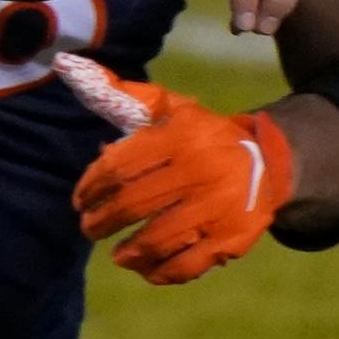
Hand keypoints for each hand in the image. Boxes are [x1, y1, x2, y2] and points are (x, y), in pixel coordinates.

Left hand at [61, 63, 295, 285]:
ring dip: (128, 252)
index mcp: (179, 137)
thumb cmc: (202, 135)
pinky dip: (161, 272)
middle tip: (89, 228)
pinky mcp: (232, 238)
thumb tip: (69, 66)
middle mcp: (200, 171)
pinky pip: (188, 265)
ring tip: (116, 254)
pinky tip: (146, 269)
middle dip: (102, 221)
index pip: (119, 167)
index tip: (79, 201)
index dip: (91, 187)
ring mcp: (218, 208)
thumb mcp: (170, 108)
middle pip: (134, 205)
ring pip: (158, 239)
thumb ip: (125, 95)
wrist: (269, 162)